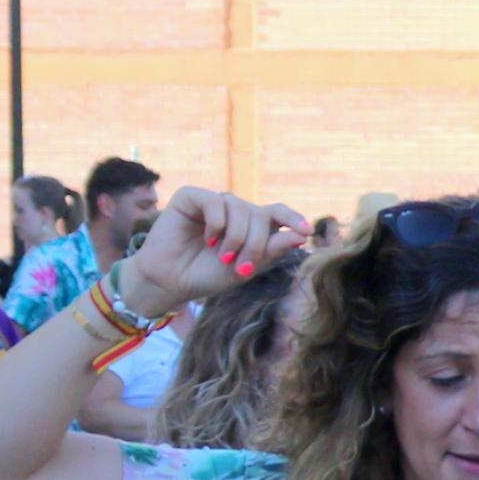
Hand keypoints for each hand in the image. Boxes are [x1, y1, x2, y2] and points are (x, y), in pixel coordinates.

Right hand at [123, 188, 305, 315]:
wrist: (172, 281)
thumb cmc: (208, 275)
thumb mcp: (247, 267)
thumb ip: (273, 249)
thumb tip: (303, 234)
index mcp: (251, 226)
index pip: (277, 213)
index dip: (293, 218)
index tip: (306, 231)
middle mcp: (235, 211)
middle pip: (260, 214)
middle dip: (256, 243)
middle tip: (242, 267)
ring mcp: (213, 202)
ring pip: (240, 207)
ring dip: (236, 236)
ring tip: (223, 256)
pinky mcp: (191, 197)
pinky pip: (215, 201)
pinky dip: (217, 222)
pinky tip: (209, 238)